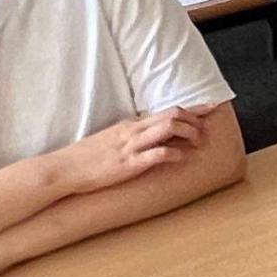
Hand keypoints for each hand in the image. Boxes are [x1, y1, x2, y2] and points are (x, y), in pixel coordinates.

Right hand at [44, 108, 208, 197]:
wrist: (64, 169)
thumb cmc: (87, 157)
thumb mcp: (112, 139)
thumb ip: (132, 136)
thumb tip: (153, 137)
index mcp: (130, 124)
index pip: (166, 110)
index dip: (193, 109)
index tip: (212, 107)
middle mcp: (133, 130)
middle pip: (172, 114)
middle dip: (195, 120)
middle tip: (207, 132)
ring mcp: (131, 146)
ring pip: (168, 128)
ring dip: (189, 133)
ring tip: (199, 142)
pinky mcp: (128, 164)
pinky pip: (156, 154)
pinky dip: (174, 154)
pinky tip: (183, 158)